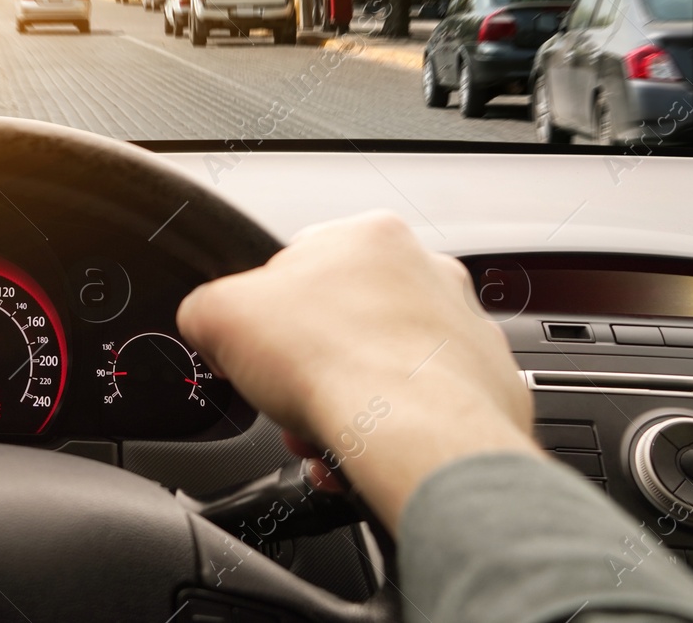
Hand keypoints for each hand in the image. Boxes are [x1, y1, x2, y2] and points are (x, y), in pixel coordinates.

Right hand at [176, 211, 538, 530]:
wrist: (416, 435)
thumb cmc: (335, 362)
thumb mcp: (217, 314)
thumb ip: (203, 307)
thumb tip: (206, 322)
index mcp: (370, 235)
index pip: (300, 267)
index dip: (268, 316)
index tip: (257, 351)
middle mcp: (429, 272)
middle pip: (342, 322)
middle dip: (309, 368)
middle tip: (288, 399)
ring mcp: (465, 330)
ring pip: (382, 369)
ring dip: (345, 405)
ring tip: (322, 438)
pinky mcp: (489, 387)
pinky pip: (422, 410)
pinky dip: (389, 435)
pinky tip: (359, 457)